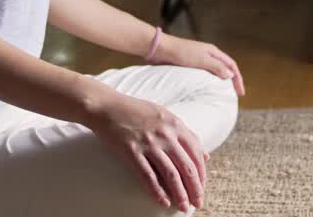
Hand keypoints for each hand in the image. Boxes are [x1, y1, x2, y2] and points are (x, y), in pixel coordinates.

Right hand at [86, 93, 208, 211]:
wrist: (106, 106)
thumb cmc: (136, 111)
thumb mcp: (165, 116)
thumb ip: (185, 134)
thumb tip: (205, 156)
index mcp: (175, 124)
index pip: (196, 153)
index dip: (201, 174)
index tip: (202, 187)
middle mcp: (165, 134)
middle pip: (186, 166)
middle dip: (195, 188)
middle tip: (197, 203)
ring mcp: (149, 143)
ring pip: (171, 174)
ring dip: (180, 193)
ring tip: (183, 206)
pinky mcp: (132, 151)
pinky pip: (148, 176)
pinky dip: (157, 191)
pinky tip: (163, 202)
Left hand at [152, 34, 245, 96]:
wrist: (162, 50)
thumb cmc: (181, 53)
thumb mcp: (201, 60)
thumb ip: (216, 67)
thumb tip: (230, 75)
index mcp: (213, 52)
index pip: (231, 65)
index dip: (237, 78)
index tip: (240, 92)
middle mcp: (208, 55)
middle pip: (225, 68)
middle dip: (231, 81)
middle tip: (233, 95)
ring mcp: (199, 60)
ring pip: (214, 72)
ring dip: (220, 82)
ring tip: (222, 94)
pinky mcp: (190, 65)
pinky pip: (204, 75)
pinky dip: (208, 83)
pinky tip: (206, 90)